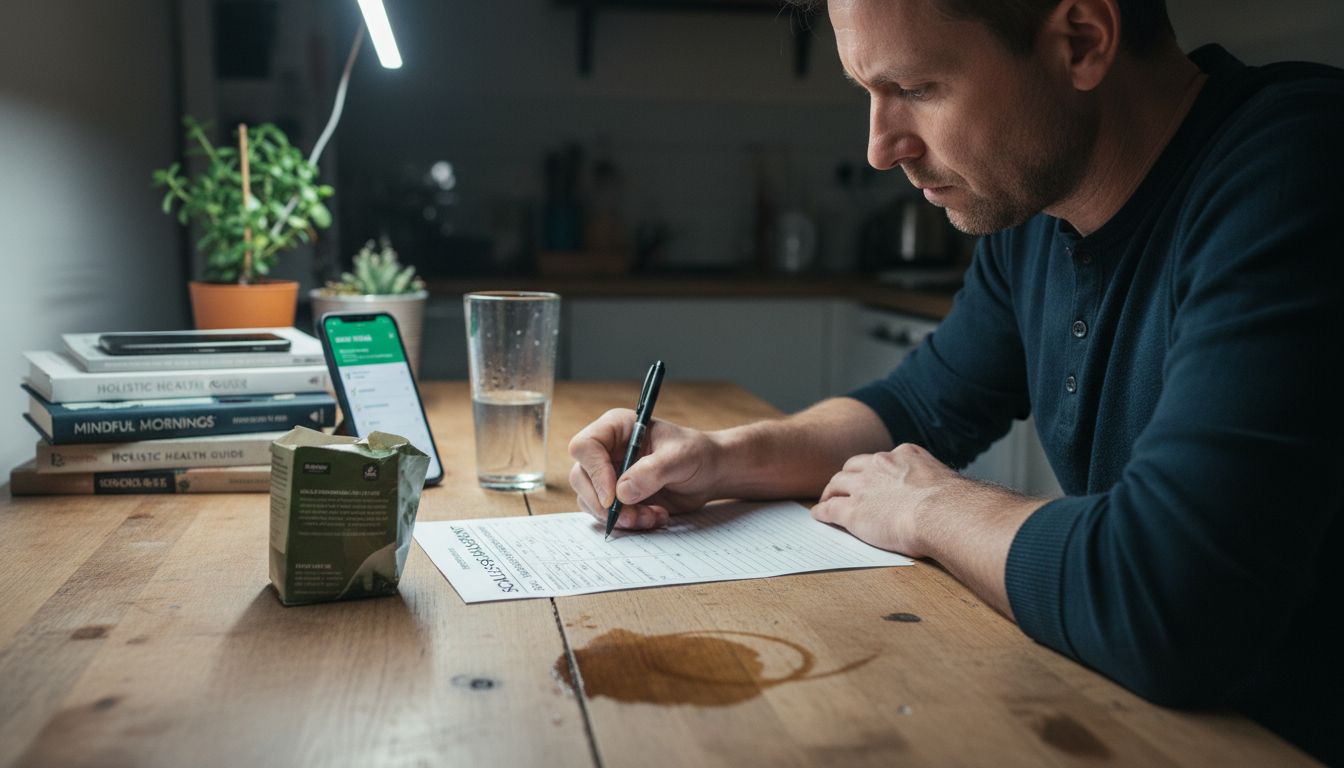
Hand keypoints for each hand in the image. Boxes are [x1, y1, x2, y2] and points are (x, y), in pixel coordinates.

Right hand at [568, 409, 720, 529]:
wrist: (708, 474)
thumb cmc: (696, 454)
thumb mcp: (681, 457)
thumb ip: (652, 471)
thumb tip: (621, 492)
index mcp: (617, 428)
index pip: (585, 446)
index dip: (595, 472)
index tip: (613, 497)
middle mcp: (607, 450)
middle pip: (581, 478)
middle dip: (605, 504)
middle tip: (633, 516)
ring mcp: (609, 474)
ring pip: (591, 501)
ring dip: (620, 516)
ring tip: (653, 516)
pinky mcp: (616, 497)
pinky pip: (607, 515)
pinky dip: (629, 523)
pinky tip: (655, 516)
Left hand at [811, 443, 966, 557]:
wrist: (941, 513)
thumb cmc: (953, 505)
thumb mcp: (946, 482)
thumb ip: (935, 484)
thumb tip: (944, 497)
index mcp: (905, 455)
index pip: (883, 459)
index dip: (874, 469)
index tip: (872, 476)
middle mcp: (880, 465)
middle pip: (854, 466)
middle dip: (848, 475)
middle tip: (843, 485)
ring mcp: (864, 487)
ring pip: (838, 483)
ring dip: (831, 490)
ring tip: (827, 498)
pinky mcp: (853, 510)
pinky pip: (830, 508)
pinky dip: (822, 510)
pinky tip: (819, 515)